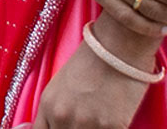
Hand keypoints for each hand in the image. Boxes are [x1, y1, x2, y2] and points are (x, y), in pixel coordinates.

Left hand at [31, 35, 151, 128]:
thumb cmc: (90, 60)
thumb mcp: (60, 84)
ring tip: (98, 119)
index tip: (60, 128)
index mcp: (48, 105)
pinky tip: (112, 120)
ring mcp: (87, 124)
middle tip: (85, 122)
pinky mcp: (112, 127)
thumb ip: (53, 110)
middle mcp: (63, 117)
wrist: (117, 45)